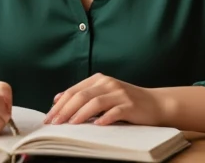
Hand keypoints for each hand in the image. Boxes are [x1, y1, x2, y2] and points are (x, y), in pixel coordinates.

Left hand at [44, 73, 165, 125]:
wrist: (156, 104)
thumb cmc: (126, 102)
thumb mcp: (104, 94)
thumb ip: (84, 95)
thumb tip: (57, 100)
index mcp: (99, 79)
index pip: (74, 91)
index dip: (59, 104)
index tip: (48, 117)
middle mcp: (108, 83)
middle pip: (81, 96)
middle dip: (65, 110)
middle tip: (54, 123)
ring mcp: (120, 93)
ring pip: (95, 102)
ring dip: (80, 114)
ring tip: (70, 124)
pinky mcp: (130, 105)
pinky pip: (115, 111)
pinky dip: (105, 118)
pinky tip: (97, 125)